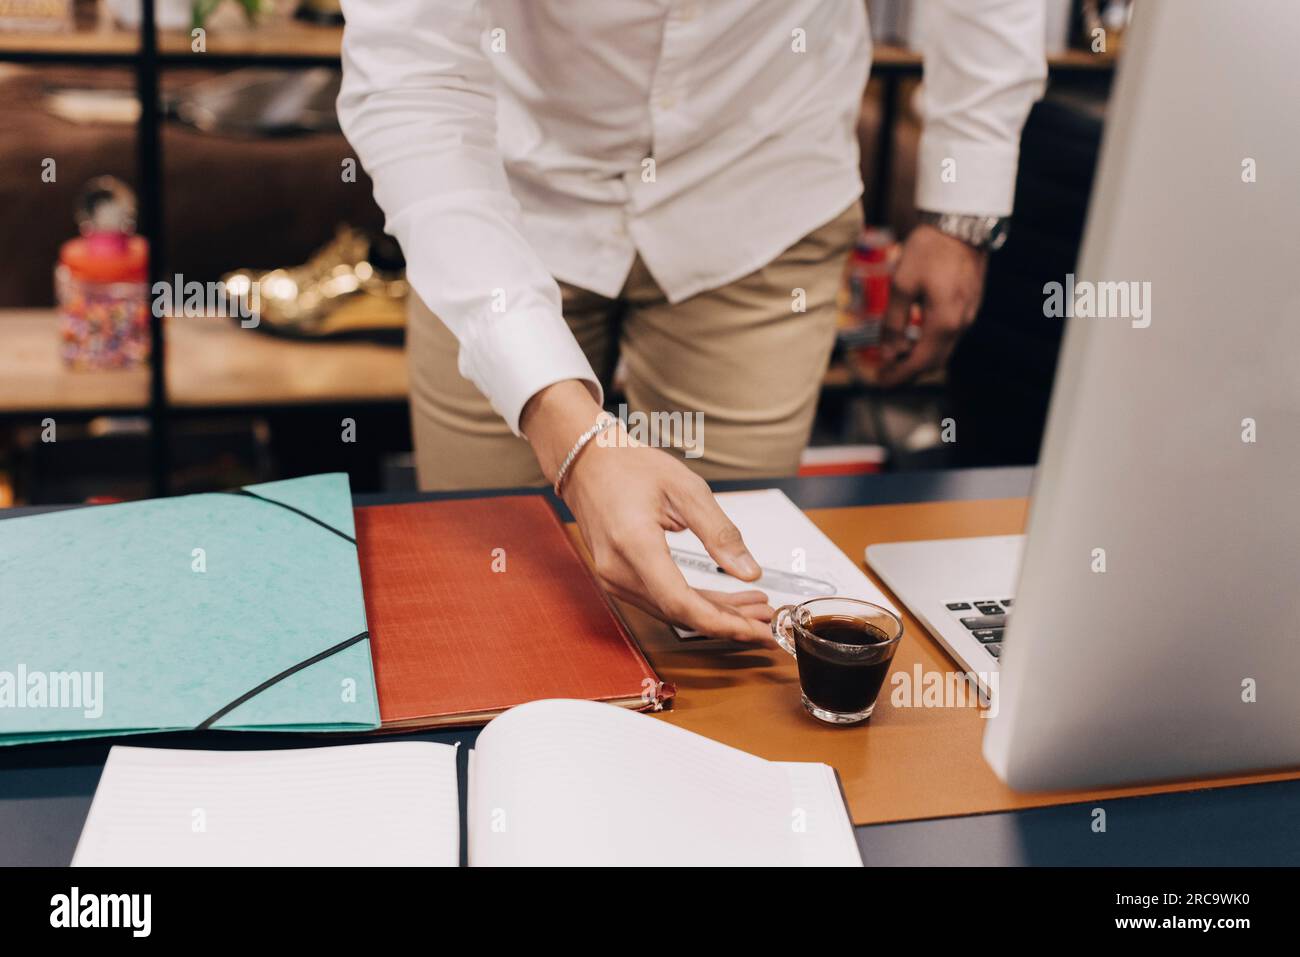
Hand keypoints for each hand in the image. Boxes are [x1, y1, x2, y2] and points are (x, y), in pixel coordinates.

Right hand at [522, 381, 772, 641]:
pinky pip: (662, 600)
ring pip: (673, 611)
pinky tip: (724, 601)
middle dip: (728, 622)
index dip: (722, 621)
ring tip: (754, 608)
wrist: (586, 462)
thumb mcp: (685, 489)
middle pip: (680, 613)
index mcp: (634, 544)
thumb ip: (719, 533)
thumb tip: (748, 571)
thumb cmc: (628, 466)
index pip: (680, 602)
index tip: (755, 628)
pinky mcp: (618, 579)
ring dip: (715, 614)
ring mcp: (613, 578)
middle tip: (766, 623)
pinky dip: (695, 603)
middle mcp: (617, 570)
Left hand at [876, 224, 988, 386]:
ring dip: (919, 356)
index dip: (898, 376)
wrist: (962, 222)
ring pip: (944, 349)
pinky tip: (914, 333)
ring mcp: (969, 314)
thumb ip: (894, 322)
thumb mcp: (901, 284)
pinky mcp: (971, 304)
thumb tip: (887, 353)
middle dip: (908, 370)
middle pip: (934, 361)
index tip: (879, 383)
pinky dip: (931, 341)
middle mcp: (962, 324)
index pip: (919, 363)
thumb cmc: (929, 250)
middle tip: (884, 372)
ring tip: (894, 352)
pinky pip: (950, 333)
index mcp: (944, 322)